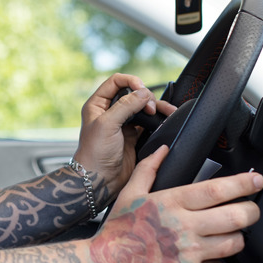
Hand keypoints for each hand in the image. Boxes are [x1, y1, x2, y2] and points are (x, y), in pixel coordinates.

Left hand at [74, 74, 174, 195]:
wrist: (99, 180)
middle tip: (150, 108)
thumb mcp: (107, 124)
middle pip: (132, 93)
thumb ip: (125, 106)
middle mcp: (110, 112)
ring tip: (167, 111)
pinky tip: (166, 119)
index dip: (130, 81)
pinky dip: (158, 120)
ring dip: (155, 107)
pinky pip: (149, 122)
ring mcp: (123, 124)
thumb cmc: (95, 154)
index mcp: (98, 104)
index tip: (141, 89)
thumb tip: (142, 93)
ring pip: (143, 107)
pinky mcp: (134, 136)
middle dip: (145, 96)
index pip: (116, 82)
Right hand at [89, 145, 262, 262]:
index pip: (218, 190)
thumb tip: (164, 150)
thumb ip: (149, 168)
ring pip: (234, 243)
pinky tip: (211, 256)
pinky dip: (220, 262)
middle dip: (251, 210)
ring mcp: (189, 253)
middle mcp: (184, 227)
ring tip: (232, 232)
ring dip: (238, 236)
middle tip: (251, 207)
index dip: (243, 183)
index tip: (256, 180)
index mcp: (172, 203)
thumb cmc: (118, 231)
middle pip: (236, 217)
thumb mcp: (129, 193)